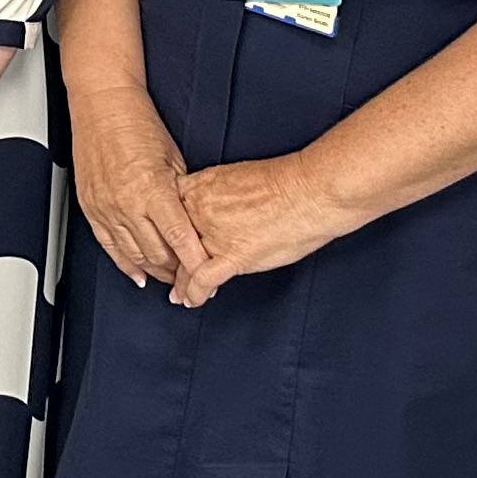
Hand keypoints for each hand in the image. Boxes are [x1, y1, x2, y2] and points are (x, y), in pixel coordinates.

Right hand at [69, 91, 205, 289]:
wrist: (102, 104)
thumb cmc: (138, 122)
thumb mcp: (173, 159)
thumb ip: (180, 194)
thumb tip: (191, 220)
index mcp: (153, 189)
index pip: (180, 238)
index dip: (195, 263)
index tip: (207, 277)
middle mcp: (127, 203)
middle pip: (157, 253)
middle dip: (177, 270)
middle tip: (192, 275)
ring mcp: (106, 207)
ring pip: (133, 255)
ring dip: (153, 269)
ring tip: (168, 276)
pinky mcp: (90, 207)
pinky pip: (108, 246)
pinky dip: (125, 263)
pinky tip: (137, 273)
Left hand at [168, 155, 346, 307]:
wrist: (311, 191)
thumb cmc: (285, 181)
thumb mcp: (236, 176)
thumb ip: (216, 194)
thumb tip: (214, 207)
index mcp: (199, 187)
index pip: (168, 212)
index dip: (166, 231)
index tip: (165, 241)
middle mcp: (200, 210)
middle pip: (173, 240)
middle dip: (170, 260)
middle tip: (166, 272)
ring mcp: (214, 235)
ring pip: (185, 263)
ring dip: (180, 282)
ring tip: (177, 292)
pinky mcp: (233, 256)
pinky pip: (204, 280)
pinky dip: (195, 294)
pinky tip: (193, 301)